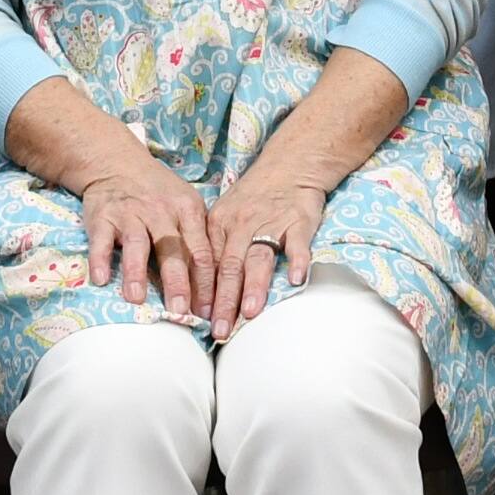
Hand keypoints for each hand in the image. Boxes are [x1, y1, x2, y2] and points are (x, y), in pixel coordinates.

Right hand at [71, 142, 216, 321]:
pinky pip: (100, 239)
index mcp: (188, 210)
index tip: (208, 312)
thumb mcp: (186, 207)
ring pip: (137, 243)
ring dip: (136, 271)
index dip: (205, 284)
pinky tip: (101, 279)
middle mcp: (161, 211)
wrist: (117, 162)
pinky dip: (99, 258)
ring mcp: (130, 213)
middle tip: (180, 312)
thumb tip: (213, 290)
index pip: (201, 251)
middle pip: (172, 250)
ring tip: (137, 298)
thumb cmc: (158, 193)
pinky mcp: (102, 216)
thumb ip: (197, 241)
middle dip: (177, 282)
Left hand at [203, 162, 330, 341]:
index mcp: (219, 224)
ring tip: (250, 312)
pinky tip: (296, 279)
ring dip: (254, 286)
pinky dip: (297, 260)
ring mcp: (271, 223)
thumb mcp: (225, 215)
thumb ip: (215, 249)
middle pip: (229, 266)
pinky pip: (298, 243)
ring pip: (259, 257)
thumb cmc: (253, 197)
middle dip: (223, 300)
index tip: (196, 319)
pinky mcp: (298, 221)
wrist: (289, 164)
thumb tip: (199, 291)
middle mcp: (241, 224)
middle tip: (220, 329)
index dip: (202, 292)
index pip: (206, 264)